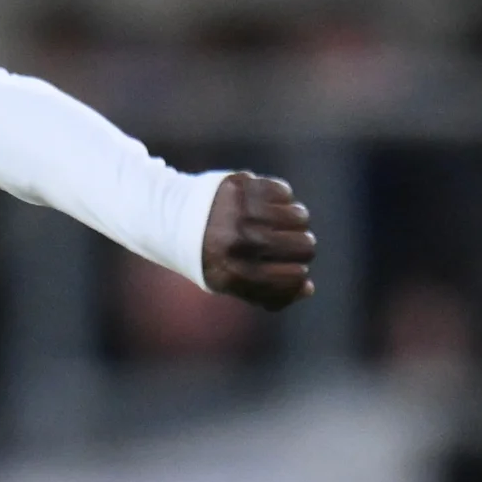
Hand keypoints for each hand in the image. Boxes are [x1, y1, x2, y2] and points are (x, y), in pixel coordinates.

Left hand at [202, 172, 316, 309]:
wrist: (174, 219)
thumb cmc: (211, 256)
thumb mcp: (232, 284)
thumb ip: (269, 294)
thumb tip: (308, 288)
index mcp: (235, 274)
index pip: (295, 277)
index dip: (298, 273)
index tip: (291, 267)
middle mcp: (239, 244)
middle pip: (305, 246)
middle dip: (303, 246)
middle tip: (292, 242)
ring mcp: (240, 213)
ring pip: (300, 217)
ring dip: (296, 220)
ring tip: (282, 222)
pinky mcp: (242, 187)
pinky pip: (285, 192)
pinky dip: (282, 198)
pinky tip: (269, 203)